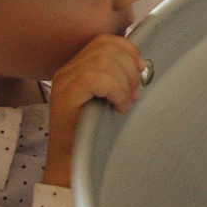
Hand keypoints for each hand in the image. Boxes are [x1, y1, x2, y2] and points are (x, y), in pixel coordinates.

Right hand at [44, 34, 146, 182]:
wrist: (71, 165)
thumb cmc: (94, 134)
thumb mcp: (109, 100)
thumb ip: (118, 80)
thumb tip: (142, 67)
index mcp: (78, 67)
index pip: (105, 41)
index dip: (128, 50)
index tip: (141, 71)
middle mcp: (68, 70)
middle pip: (106, 47)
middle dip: (129, 68)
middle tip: (133, 94)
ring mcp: (64, 81)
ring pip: (103, 61)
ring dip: (123, 81)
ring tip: (125, 103)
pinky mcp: (65, 95)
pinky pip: (95, 78)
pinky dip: (115, 90)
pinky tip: (118, 107)